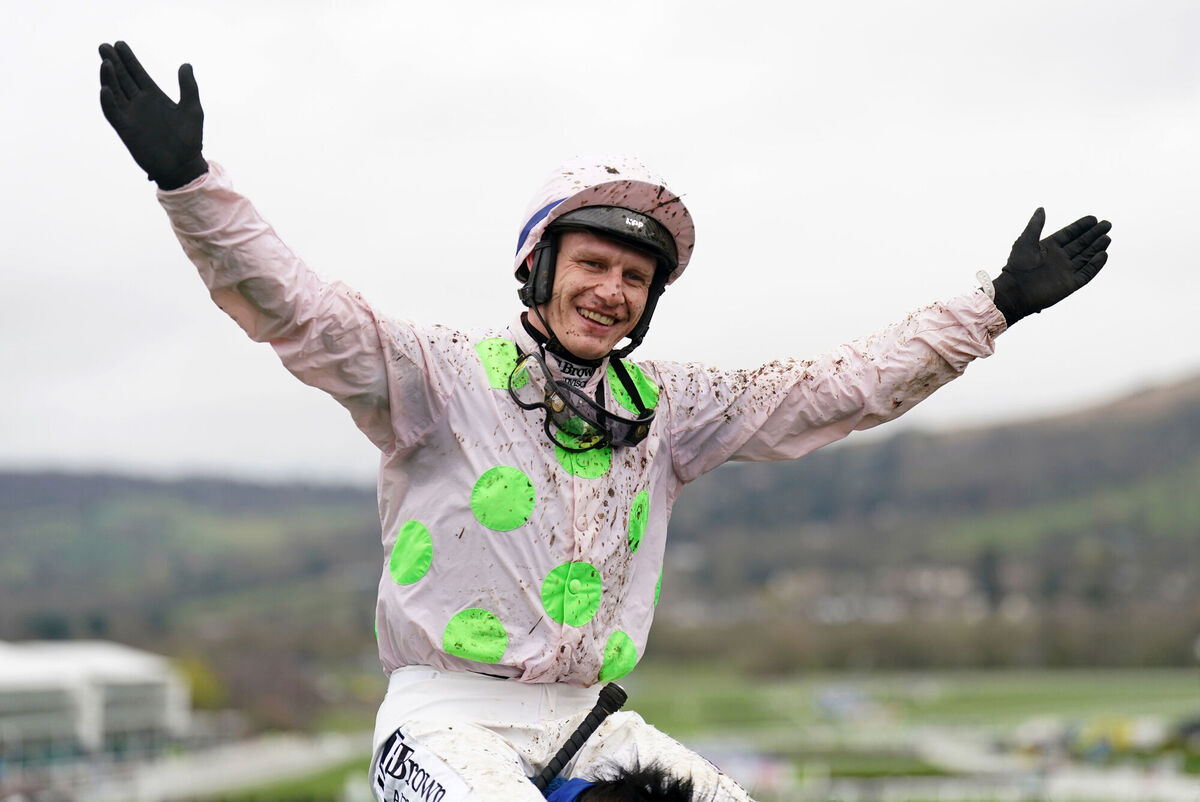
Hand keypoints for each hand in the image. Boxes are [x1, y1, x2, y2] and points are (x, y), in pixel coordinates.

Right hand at [99, 41, 206, 189]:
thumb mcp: (192, 109)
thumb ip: (188, 87)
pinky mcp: (126, 130)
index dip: (128, 59)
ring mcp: (131, 116)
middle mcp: (140, 103)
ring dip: (109, 77)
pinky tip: (106, 89)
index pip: (137, 73)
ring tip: (106, 62)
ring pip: (115, 92)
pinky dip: (108, 102)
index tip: (120, 44)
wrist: (183, 166)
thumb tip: (186, 64)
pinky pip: (113, 113)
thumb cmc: (190, 140)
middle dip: (114, 62)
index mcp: (154, 96)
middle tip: (104, 46)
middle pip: (122, 78)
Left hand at [991, 208, 1111, 325]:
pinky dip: (1095, 265)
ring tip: (1107, 237)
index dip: (1081, 226)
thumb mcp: (1026, 241)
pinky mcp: (1070, 284)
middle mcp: (1059, 258)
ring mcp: (1065, 271)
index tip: (1093, 218)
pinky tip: (1103, 254)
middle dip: (1094, 234)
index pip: (1069, 234)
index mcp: (1049, 247)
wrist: (1015, 292)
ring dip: (1097, 247)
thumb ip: (1036, 225)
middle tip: (1107, 224)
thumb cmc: (1017, 266)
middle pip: (1081, 244)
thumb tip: (1041, 208)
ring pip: (1086, 257)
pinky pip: (1086, 273)